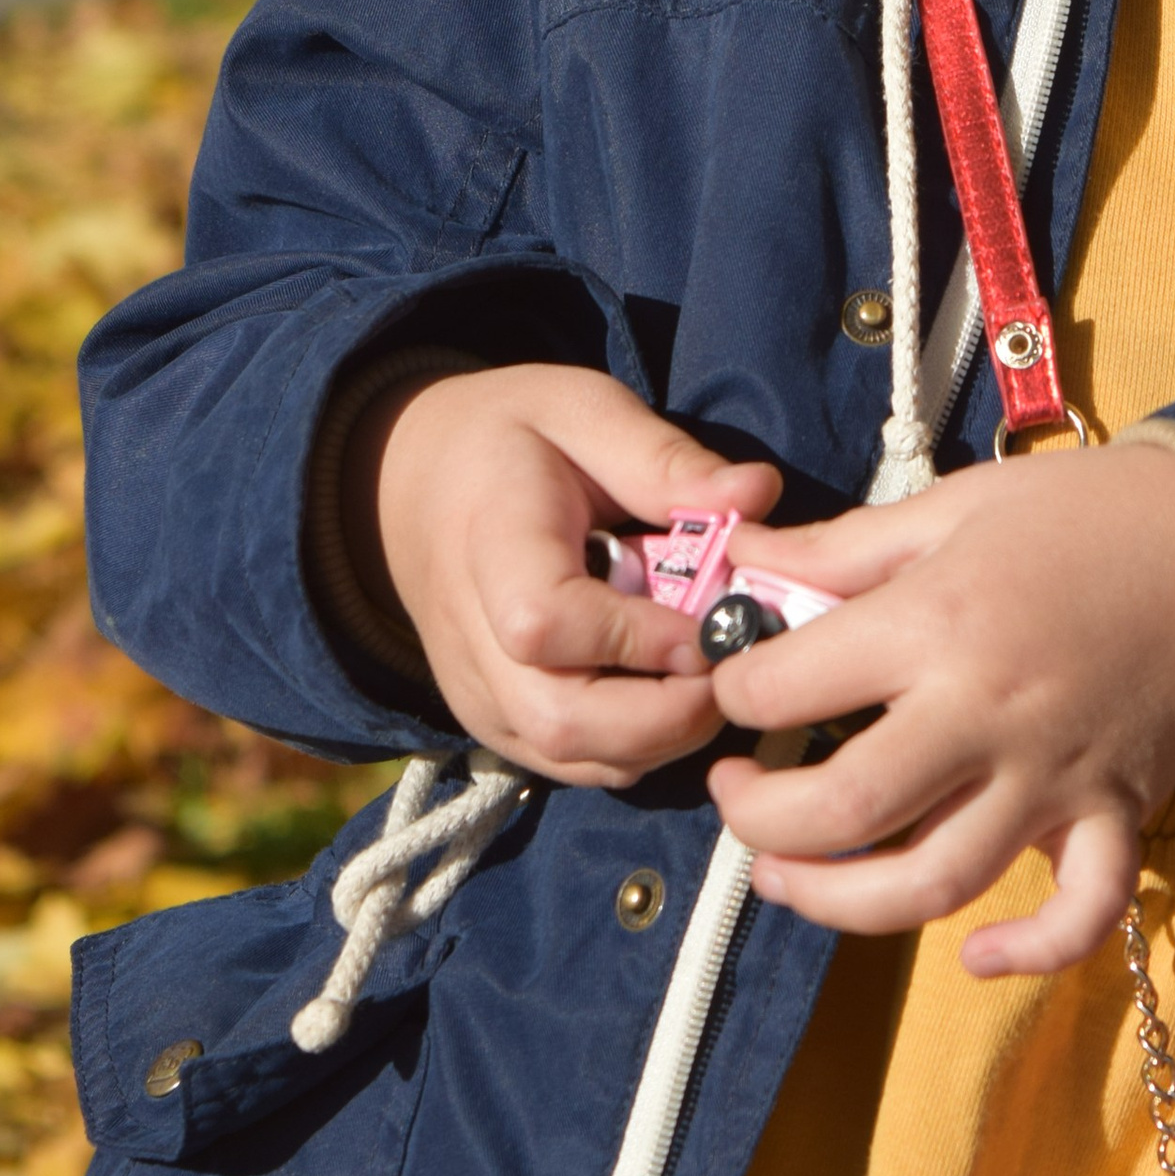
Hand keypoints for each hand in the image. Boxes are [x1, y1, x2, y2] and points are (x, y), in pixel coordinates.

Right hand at [349, 362, 778, 787]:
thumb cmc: (512, 441)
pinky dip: (639, 746)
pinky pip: (575, 765)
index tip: (711, 620)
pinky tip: (673, 689)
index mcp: (491, 548)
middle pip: (563, 722)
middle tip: (735, 663)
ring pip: (576, 759)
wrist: (414, 484)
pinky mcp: (497, 725)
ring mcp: (480, 695)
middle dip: (671, 712)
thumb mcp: (585, 410)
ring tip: (711, 672)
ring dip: (665, 735)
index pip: (545, 626)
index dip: (638, 639)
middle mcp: (473, 642)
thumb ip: (666, 459)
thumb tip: (760, 493)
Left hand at [704, 439, 1174, 977]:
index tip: (734, 689)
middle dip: (758, 819)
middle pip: (844, 812)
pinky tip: (972, 958)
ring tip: (787, 876)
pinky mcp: (1115, 816)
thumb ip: (843, 546)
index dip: (737, 692)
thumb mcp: (955, 507)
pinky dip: (1027, 953)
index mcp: (941, 622)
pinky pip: (1078, 914)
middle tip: (733, 797)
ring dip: (837, 903)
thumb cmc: (1087, 515)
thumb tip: (746, 555)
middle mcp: (989, 714)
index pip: (793, 686)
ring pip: (932, 885)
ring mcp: (1055, 778)